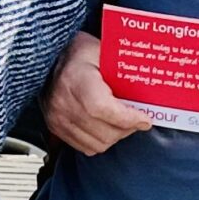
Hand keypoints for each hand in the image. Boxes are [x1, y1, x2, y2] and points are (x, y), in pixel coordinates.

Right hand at [43, 33, 154, 155]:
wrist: (49, 60)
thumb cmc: (79, 53)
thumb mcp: (102, 52)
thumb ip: (124, 72)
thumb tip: (150, 94)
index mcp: (76, 78)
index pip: (101, 108)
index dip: (127, 118)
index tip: (144, 118)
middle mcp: (63, 102)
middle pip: (103, 131)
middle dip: (128, 128)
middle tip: (138, 118)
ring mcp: (57, 118)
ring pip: (97, 143)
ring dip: (115, 136)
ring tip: (122, 123)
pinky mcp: (55, 128)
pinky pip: (85, 147)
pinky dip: (100, 141)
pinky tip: (106, 127)